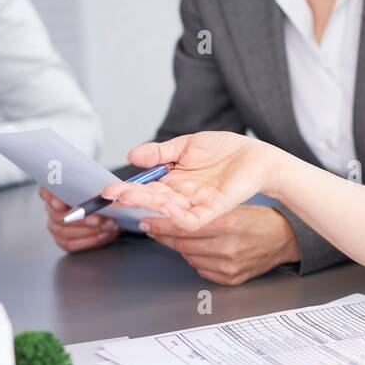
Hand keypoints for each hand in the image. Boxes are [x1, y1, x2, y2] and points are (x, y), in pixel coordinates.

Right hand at [40, 187, 119, 250]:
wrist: (111, 214)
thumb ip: (105, 187)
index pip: (46, 192)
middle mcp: (53, 210)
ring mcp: (56, 226)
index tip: (61, 204)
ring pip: (66, 231)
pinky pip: (71, 244)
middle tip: (99, 219)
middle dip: (81, 219)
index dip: (51, 198)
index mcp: (57, 193)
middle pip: (59, 216)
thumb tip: (108, 192)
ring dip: (89, 230)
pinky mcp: (63, 241)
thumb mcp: (106, 188)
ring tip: (107, 226)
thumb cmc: (104, 198)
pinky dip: (89, 240)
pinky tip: (103, 234)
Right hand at [101, 132, 278, 229]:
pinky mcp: (214, 209)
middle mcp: (181, 196)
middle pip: (152, 200)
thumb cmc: (225, 150)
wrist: (257, 156)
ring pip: (168, 210)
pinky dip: (180, 217)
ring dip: (150, 205)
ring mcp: (196, 204)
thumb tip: (132, 155)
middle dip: (132, 197)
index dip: (127, 189)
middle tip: (112, 194)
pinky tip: (167, 209)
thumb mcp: (188, 146)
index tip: (107, 189)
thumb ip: (161, 152)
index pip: (145, 188)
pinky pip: (194, 219)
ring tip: (132, 198)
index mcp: (172, 181)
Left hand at [140, 206, 297, 284]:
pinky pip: (201, 269)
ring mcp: (228, 266)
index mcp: (230, 224)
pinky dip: (197, 259)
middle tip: (154, 227)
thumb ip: (205, 214)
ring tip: (182, 237)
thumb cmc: (261, 221)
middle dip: (166, 235)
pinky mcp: (230, 279)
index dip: (162, 224)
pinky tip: (201, 251)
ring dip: (181, 247)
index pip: (185, 226)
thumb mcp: (235, 208)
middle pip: (183, 243)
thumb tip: (173, 215)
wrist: (285, 241)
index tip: (147, 221)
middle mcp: (228, 247)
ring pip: (189, 257)